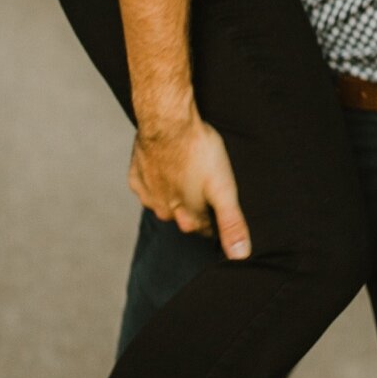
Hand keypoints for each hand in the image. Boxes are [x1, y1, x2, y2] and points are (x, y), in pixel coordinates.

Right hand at [127, 111, 250, 257]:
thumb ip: (231, 223)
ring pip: (164, 202)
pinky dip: (156, 180)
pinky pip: (147, 185)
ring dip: (174, 194)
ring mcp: (148, 194)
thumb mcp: (224, 189)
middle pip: (183, 215)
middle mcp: (165, 210)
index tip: (219, 210)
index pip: (203, 228)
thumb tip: (240, 255)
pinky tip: (165, 167)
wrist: (167, 122)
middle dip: (194, 208)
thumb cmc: (199, 152)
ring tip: (186, 174)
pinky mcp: (136, 176)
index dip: (214, 219)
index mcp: (187, 216)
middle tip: (205, 187)